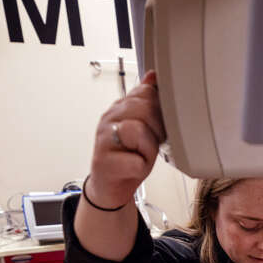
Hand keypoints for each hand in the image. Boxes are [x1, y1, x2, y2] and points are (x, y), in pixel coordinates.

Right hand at [87, 70, 166, 207]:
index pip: (145, 92)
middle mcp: (108, 119)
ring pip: (139, 131)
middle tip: (149, 143)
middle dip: (155, 128)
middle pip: (143, 108)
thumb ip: (146, 102)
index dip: (159, 110)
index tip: (156, 126)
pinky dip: (141, 167)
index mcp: (119, 108)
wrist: (109, 187)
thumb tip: (152, 75)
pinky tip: (134, 167)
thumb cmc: (127, 156)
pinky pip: (136, 160)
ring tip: (140, 155)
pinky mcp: (105, 163)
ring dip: (148, 148)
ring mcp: (104, 140)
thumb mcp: (142, 126)